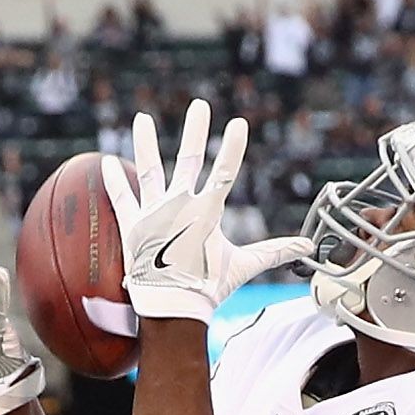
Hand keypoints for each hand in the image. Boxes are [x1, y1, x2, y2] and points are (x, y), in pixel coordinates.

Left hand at [101, 101, 310, 325]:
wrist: (171, 310)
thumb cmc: (208, 288)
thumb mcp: (243, 266)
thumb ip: (274, 251)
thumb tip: (308, 248)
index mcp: (207, 213)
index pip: (225, 173)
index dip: (233, 148)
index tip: (238, 123)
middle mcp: (180, 206)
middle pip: (190, 160)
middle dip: (196, 131)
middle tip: (199, 105)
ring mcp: (154, 213)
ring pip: (149, 170)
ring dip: (145, 143)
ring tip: (141, 118)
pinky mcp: (132, 226)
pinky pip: (122, 197)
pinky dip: (114, 180)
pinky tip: (105, 161)